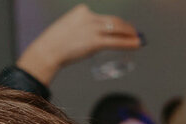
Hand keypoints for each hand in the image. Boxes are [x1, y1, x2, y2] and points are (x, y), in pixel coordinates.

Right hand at [16, 3, 141, 85]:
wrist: (47, 51)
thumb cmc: (53, 44)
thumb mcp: (67, 29)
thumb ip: (80, 30)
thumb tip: (91, 40)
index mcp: (81, 11)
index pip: (102, 17)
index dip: (115, 23)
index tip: (121, 27)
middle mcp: (89, 17)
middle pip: (113, 21)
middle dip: (126, 27)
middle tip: (134, 32)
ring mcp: (92, 29)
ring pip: (116, 29)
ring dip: (130, 34)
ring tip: (138, 39)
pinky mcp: (95, 42)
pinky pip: (115, 42)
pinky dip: (127, 43)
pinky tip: (136, 45)